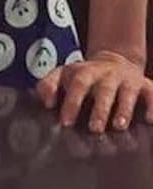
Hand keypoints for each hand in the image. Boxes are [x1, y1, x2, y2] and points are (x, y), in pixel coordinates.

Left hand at [36, 49, 152, 131]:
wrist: (115, 59)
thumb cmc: (85, 75)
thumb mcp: (64, 74)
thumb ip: (49, 85)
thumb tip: (46, 102)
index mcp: (85, 72)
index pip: (76, 85)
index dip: (71, 102)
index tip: (65, 121)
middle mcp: (107, 75)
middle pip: (103, 90)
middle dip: (99, 109)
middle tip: (94, 129)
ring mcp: (127, 80)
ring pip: (126, 93)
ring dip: (123, 109)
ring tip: (118, 126)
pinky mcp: (145, 86)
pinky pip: (151, 95)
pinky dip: (152, 107)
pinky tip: (149, 120)